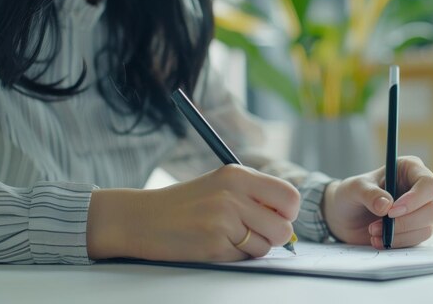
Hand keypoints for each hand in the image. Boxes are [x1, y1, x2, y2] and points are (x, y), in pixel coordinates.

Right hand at [86, 165, 299, 261]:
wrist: (143, 218)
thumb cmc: (185, 204)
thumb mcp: (221, 185)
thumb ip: (255, 195)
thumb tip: (289, 220)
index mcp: (238, 174)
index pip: (290, 196)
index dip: (287, 213)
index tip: (274, 217)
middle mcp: (234, 194)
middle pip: (284, 227)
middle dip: (274, 236)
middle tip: (253, 232)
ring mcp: (224, 219)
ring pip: (266, 246)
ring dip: (252, 248)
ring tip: (226, 235)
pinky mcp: (214, 244)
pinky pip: (243, 258)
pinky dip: (233, 256)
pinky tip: (212, 243)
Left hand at [321, 156, 432, 248]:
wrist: (344, 216)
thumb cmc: (351, 194)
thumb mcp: (353, 189)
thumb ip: (369, 194)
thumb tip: (386, 206)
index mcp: (410, 170)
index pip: (429, 184)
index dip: (415, 199)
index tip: (391, 211)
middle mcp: (420, 190)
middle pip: (432, 210)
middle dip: (404, 222)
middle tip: (375, 226)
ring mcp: (421, 211)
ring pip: (426, 228)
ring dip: (398, 235)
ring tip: (372, 231)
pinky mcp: (416, 229)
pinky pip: (416, 241)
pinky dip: (396, 243)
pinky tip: (377, 240)